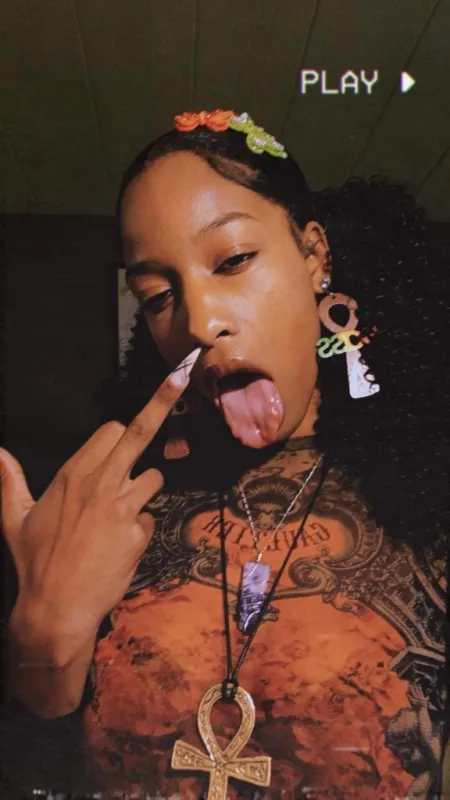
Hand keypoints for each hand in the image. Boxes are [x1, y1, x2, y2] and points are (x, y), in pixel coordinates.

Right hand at [0, 347, 200, 655]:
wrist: (56, 609)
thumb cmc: (35, 561)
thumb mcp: (15, 517)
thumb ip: (10, 480)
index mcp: (73, 474)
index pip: (110, 430)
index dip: (115, 436)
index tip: (119, 438)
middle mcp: (101, 483)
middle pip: (139, 431)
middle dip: (162, 403)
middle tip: (181, 377)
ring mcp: (124, 507)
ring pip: (154, 476)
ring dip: (143, 490)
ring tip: (118, 516)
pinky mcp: (140, 532)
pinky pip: (150, 518)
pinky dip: (138, 528)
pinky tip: (118, 547)